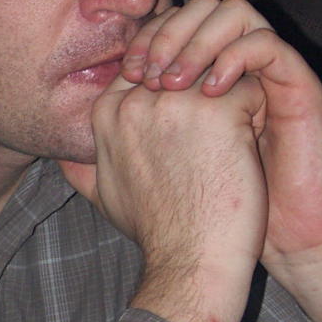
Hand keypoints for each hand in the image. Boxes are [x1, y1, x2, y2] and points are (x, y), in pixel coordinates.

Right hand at [59, 65, 266, 321]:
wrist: (190, 264)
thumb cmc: (157, 234)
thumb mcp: (104, 197)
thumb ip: (85, 168)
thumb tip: (64, 159)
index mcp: (108, 112)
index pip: (148, 62)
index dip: (178, 84)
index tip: (192, 125)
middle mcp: (135, 100)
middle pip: (185, 58)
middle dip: (206, 85)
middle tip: (216, 136)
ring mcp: (176, 102)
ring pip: (219, 67)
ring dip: (232, 99)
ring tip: (233, 143)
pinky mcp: (218, 111)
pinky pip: (250, 85)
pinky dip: (257, 114)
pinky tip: (248, 152)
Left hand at [120, 0, 321, 264]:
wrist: (256, 243)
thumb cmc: (203, 218)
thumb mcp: (139, 190)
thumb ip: (105, 165)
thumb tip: (60, 157)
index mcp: (200, 78)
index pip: (170, 26)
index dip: (144, 40)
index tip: (126, 73)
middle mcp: (232, 66)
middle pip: (199, 8)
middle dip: (168, 32)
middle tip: (149, 73)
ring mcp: (264, 72)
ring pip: (234, 11)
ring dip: (200, 39)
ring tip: (179, 82)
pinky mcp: (295, 86)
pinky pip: (268, 43)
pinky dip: (237, 56)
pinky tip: (214, 92)